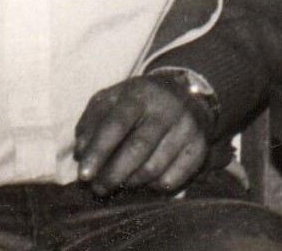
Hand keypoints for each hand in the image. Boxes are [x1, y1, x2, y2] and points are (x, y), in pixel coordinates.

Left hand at [74, 76, 209, 194]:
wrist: (185, 95)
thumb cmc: (138, 103)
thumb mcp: (111, 101)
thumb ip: (91, 123)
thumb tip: (81, 153)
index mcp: (140, 94)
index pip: (116, 124)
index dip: (98, 152)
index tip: (84, 175)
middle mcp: (167, 108)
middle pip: (137, 149)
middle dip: (112, 175)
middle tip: (98, 188)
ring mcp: (187, 127)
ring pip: (153, 169)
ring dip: (131, 182)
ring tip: (121, 182)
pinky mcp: (199, 146)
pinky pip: (172, 179)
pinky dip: (153, 186)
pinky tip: (146, 179)